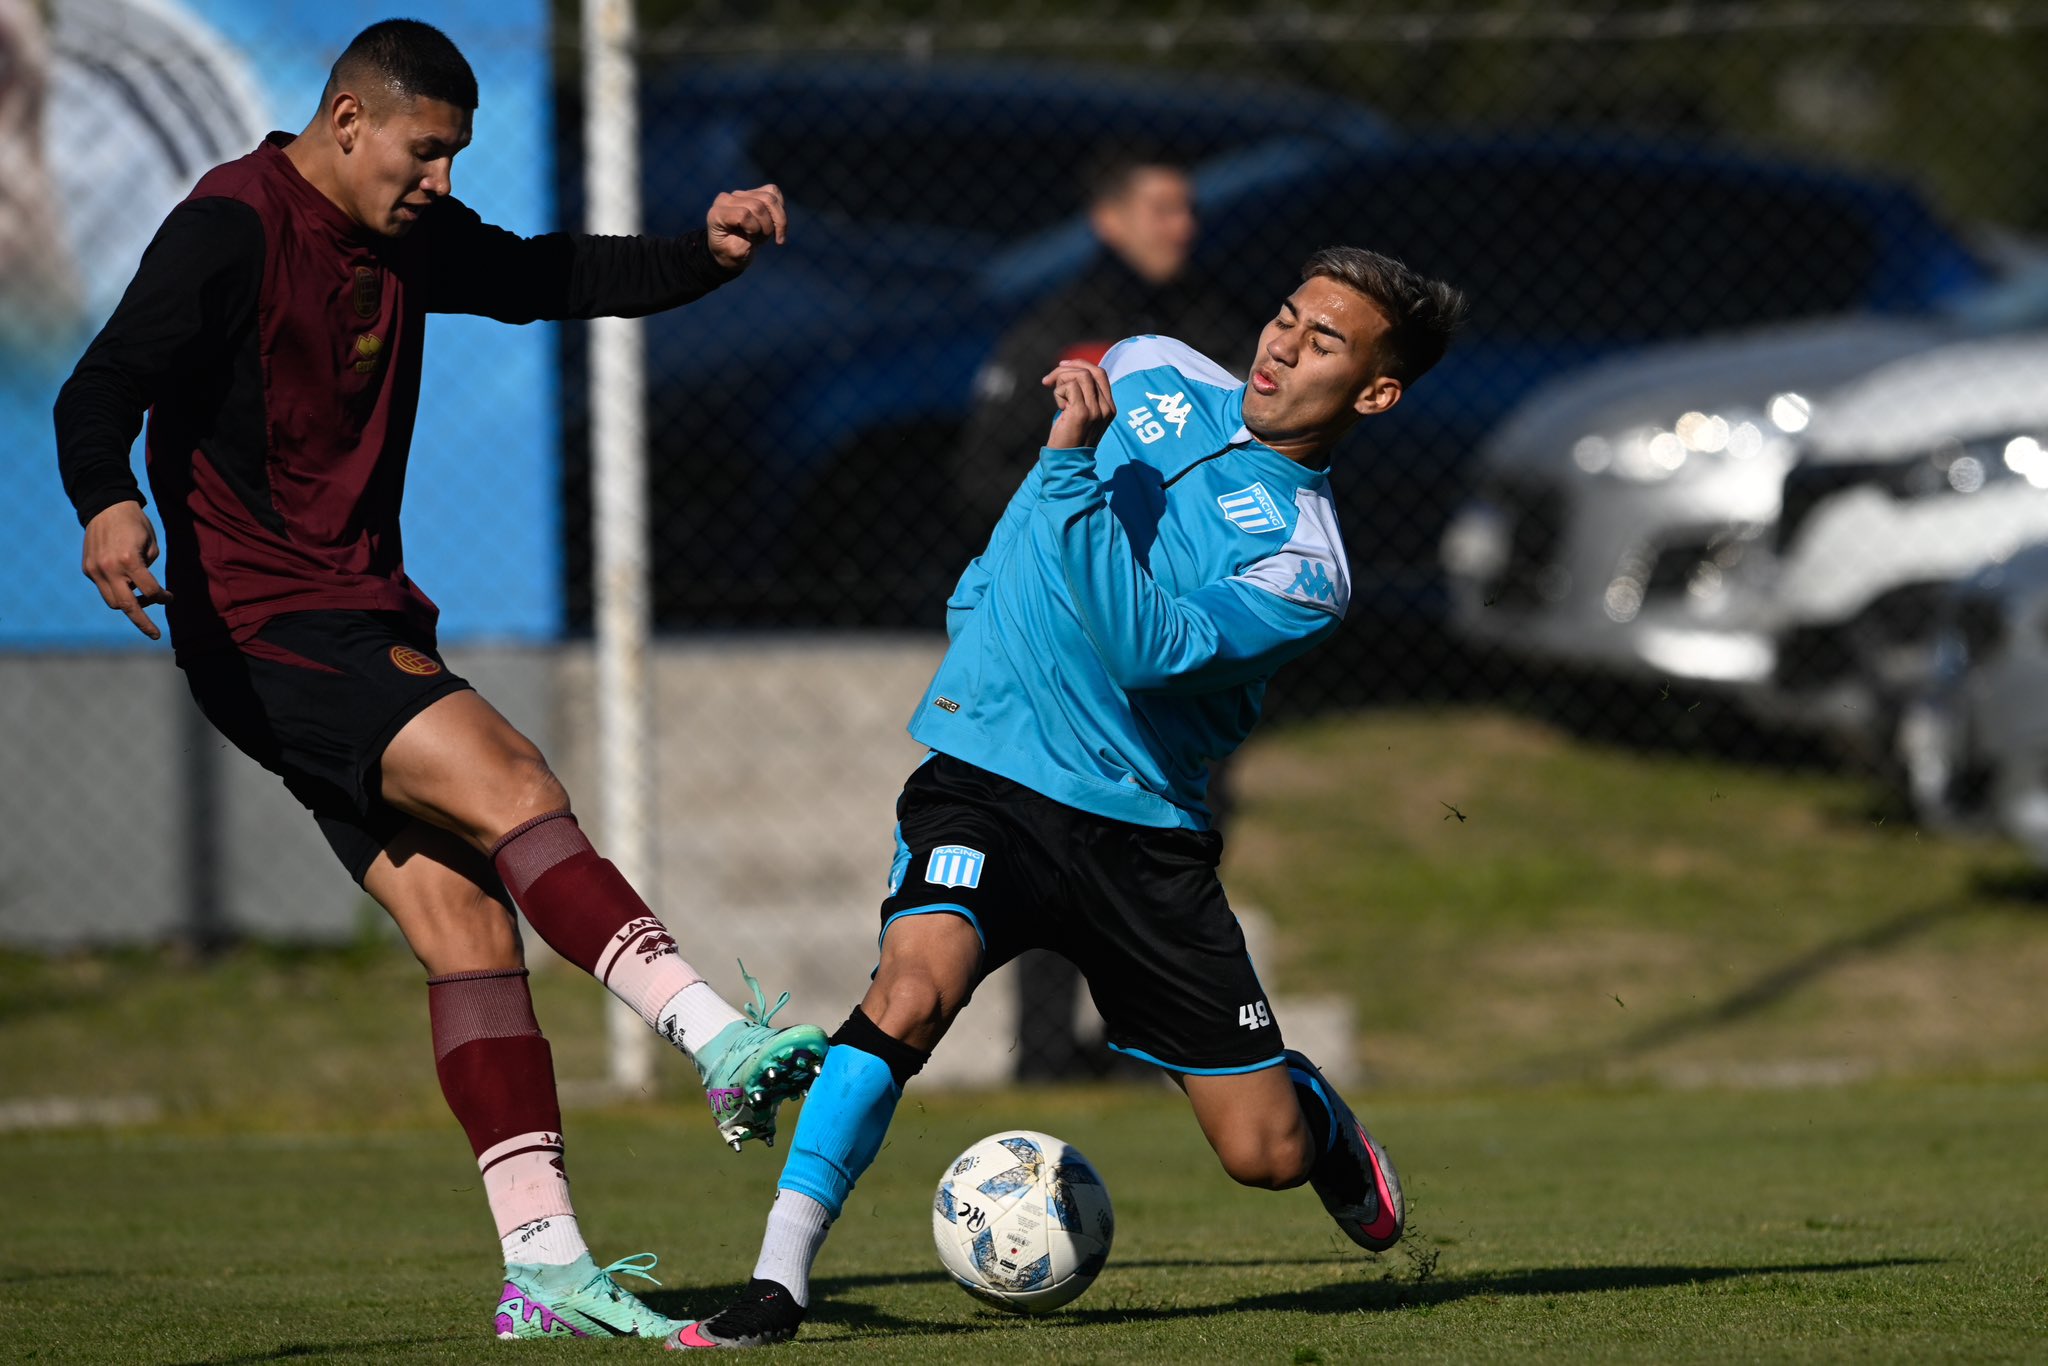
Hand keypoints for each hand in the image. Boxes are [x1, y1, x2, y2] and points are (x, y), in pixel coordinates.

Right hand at [81, 501, 171, 639]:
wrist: (106, 506)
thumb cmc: (136, 524)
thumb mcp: (151, 545)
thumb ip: (148, 571)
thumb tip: (145, 592)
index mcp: (128, 560)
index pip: (149, 591)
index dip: (163, 598)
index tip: (170, 598)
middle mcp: (108, 568)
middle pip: (126, 606)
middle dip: (142, 622)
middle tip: (155, 634)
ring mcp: (94, 570)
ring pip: (112, 602)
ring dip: (129, 605)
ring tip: (143, 600)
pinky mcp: (87, 569)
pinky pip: (104, 588)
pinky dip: (117, 590)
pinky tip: (127, 582)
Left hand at [705, 184, 786, 270]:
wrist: (730, 248)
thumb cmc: (730, 252)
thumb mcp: (735, 254)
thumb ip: (743, 243)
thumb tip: (756, 227)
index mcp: (718, 213)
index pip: (744, 214)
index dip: (754, 230)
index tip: (751, 241)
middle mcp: (727, 199)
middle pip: (759, 206)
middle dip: (767, 228)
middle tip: (761, 241)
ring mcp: (741, 193)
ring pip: (770, 197)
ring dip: (777, 220)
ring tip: (772, 234)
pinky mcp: (753, 192)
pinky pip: (773, 192)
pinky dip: (780, 209)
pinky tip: (777, 223)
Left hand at [1040, 359, 1114, 449]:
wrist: (1066, 462)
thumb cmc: (1069, 437)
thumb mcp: (1080, 412)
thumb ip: (1081, 394)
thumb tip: (1069, 369)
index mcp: (1109, 407)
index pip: (1100, 373)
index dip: (1080, 364)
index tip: (1062, 366)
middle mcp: (1106, 408)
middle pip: (1090, 371)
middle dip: (1066, 369)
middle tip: (1049, 380)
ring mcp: (1096, 410)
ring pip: (1081, 375)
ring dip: (1061, 381)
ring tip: (1058, 400)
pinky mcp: (1082, 413)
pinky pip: (1070, 386)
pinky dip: (1059, 392)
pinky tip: (1060, 407)